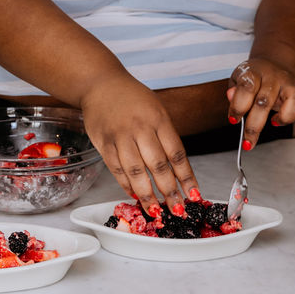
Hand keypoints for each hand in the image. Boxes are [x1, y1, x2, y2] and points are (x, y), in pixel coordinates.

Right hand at [79, 78, 200, 217]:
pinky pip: (117, 169)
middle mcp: (140, 128)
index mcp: (159, 119)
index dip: (187, 177)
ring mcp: (120, 136)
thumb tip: (178, 171)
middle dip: (169, 191)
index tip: (194, 194)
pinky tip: (134, 195)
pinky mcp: (103, 144)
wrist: (100, 83)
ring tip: (155, 210)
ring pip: (136, 172)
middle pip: (158, 166)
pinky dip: (126, 185)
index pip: (177, 153)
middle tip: (177, 209)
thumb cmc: (132, 98)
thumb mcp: (156, 110)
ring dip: (147, 195)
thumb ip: (166, 137)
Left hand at [226, 58, 294, 149]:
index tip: (234, 120)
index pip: (247, 87)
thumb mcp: (238, 79)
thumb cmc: (254, 77)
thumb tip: (230, 96)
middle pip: (265, 101)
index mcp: (255, 72)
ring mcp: (291, 83)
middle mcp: (274, 77)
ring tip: (274, 123)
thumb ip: (234, 90)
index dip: (238, 106)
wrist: (273, 63)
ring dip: (284, 118)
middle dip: (255, 126)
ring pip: (294, 99)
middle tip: (247, 141)